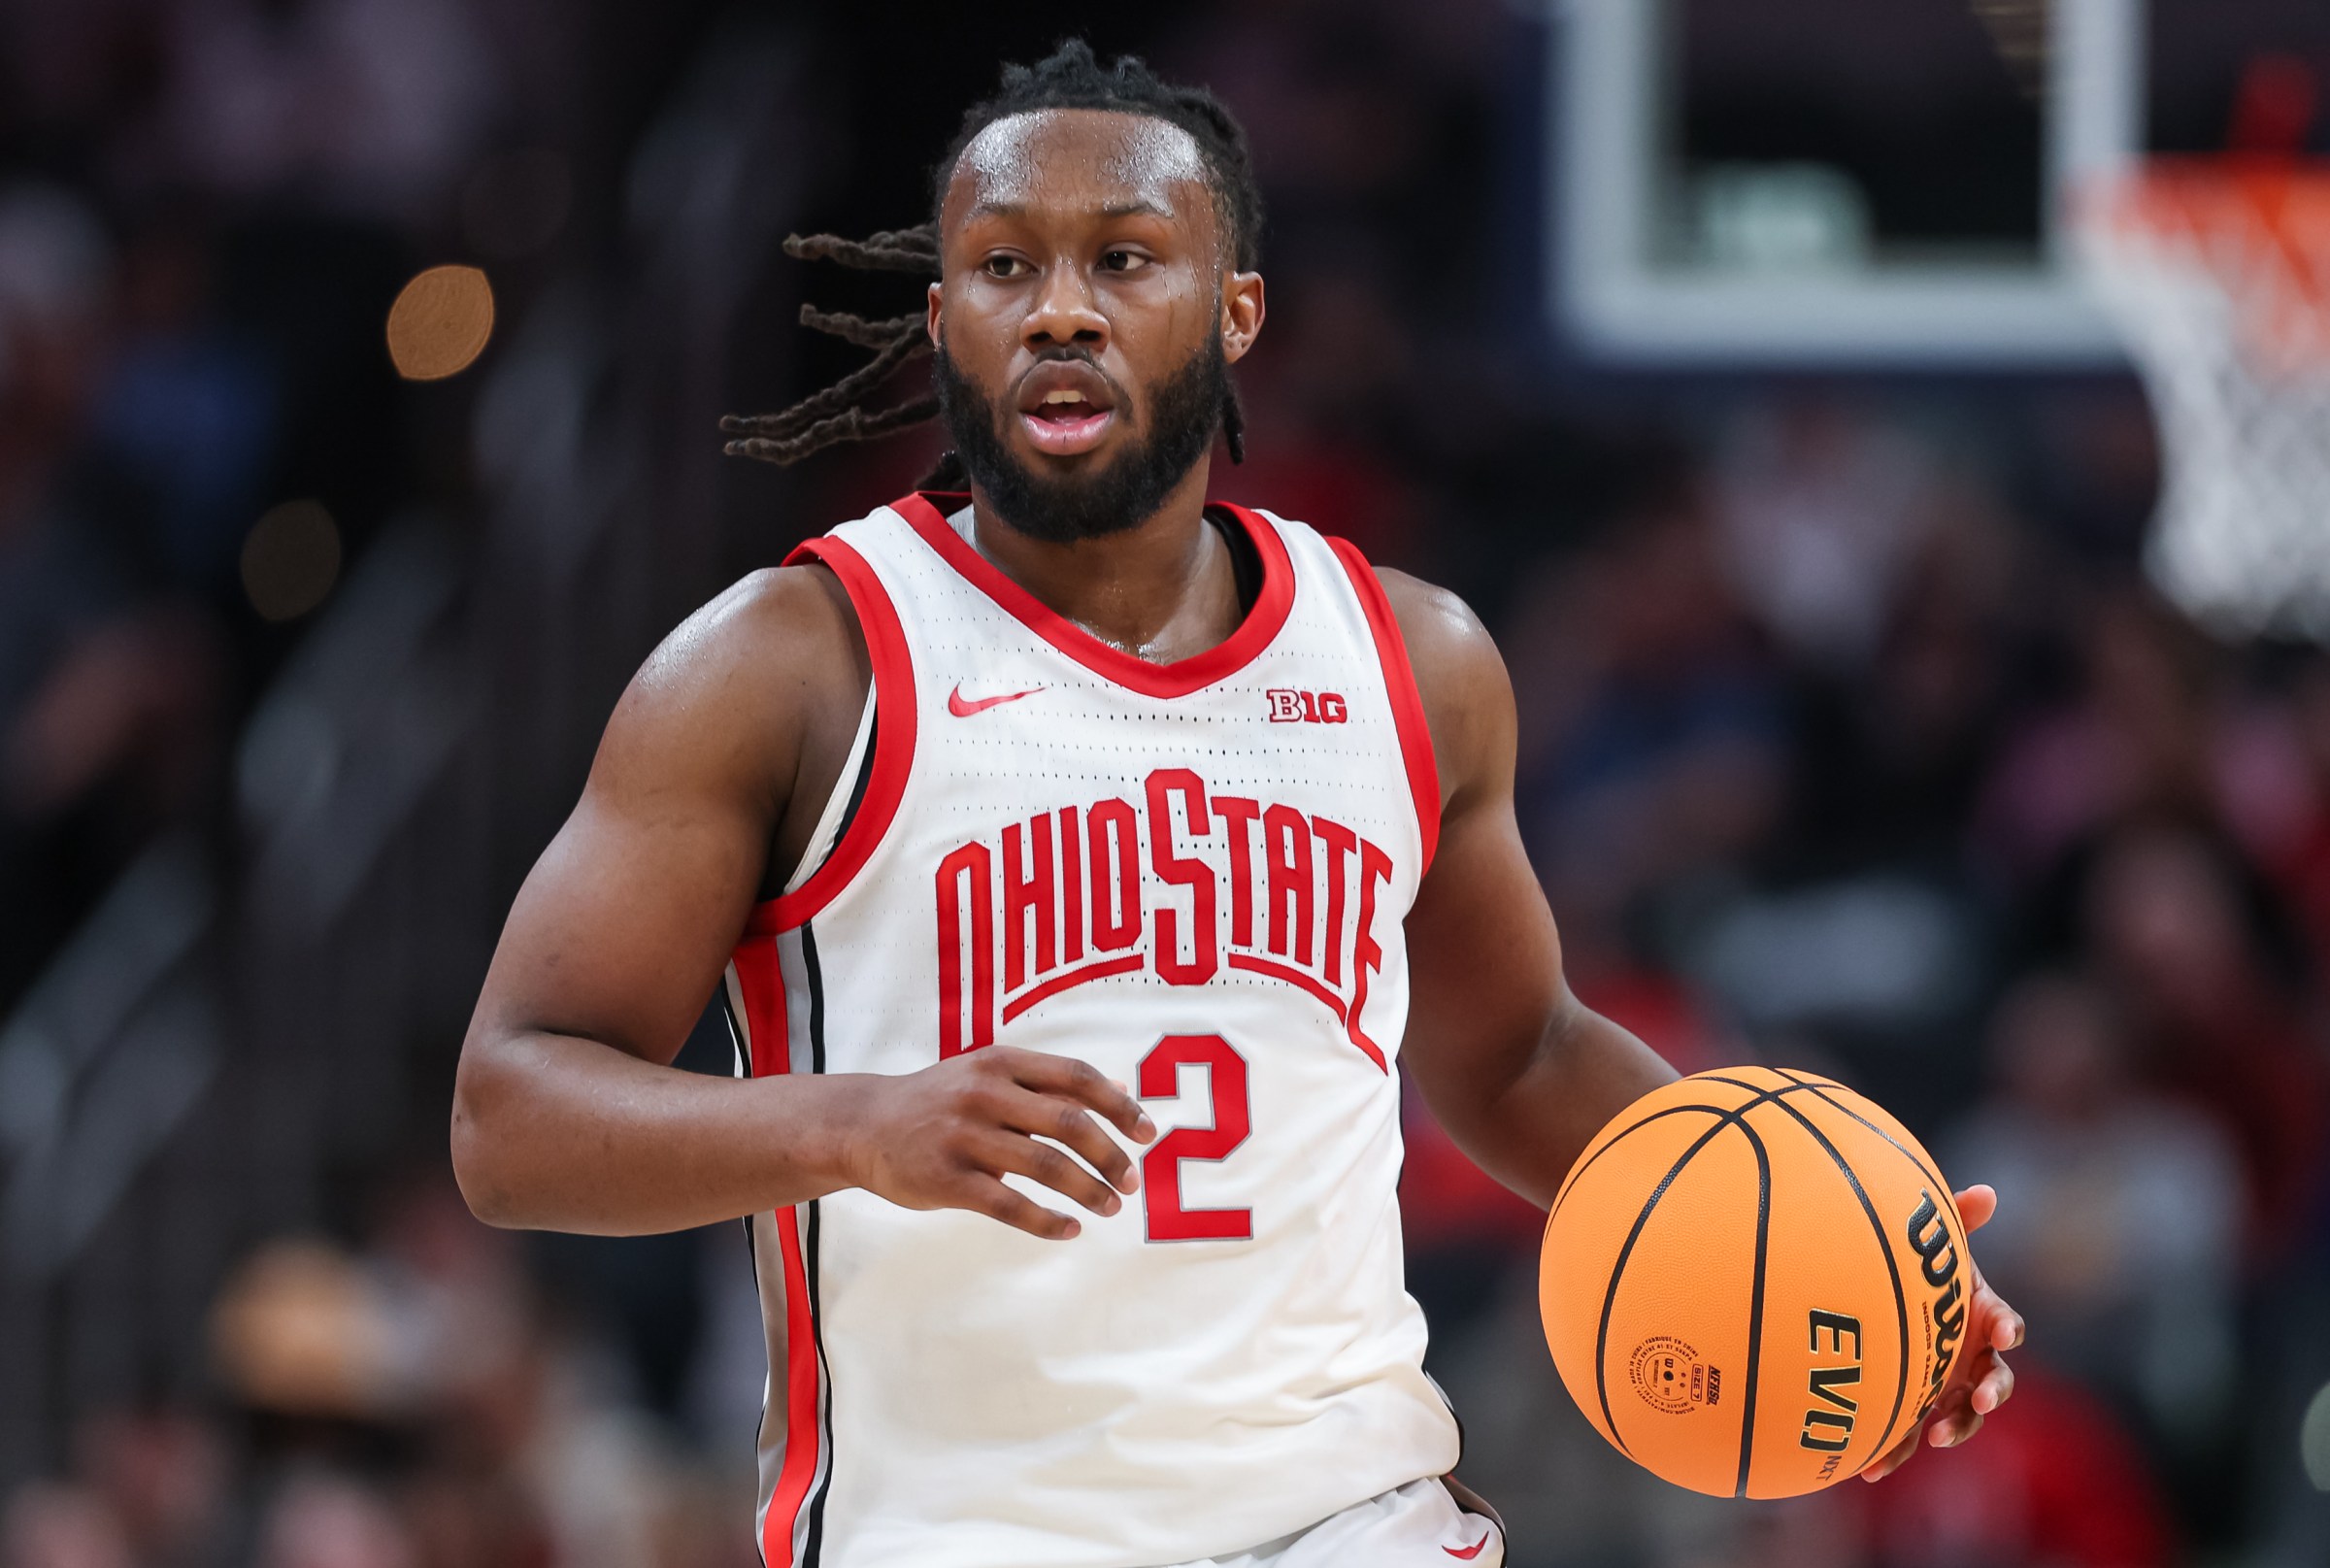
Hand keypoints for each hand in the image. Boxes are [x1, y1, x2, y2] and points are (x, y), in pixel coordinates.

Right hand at [836, 1047, 1156, 1239]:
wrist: (862, 1125)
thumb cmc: (940, 1100)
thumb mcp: (992, 1075)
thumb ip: (1051, 1083)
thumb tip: (1122, 1090)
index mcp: (1001, 1062)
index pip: (1076, 1076)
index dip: (1119, 1106)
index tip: (1148, 1133)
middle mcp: (985, 1093)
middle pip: (1069, 1121)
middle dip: (1110, 1155)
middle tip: (1131, 1181)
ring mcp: (963, 1136)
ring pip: (1045, 1166)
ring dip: (1088, 1190)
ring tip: (1111, 1208)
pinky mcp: (945, 1178)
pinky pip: (1008, 1205)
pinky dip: (1046, 1220)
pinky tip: (1070, 1229)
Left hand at [1861, 1183, 2024, 1481]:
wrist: (1870, 1300)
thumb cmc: (1910, 1266)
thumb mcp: (1931, 1242)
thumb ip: (1955, 1219)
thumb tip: (1986, 1191)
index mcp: (1979, 1316)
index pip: (2007, 1324)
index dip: (2009, 1327)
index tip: (2003, 1331)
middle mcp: (1969, 1356)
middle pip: (1994, 1381)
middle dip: (1991, 1391)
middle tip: (1980, 1399)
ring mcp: (1943, 1386)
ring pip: (1960, 1415)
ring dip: (1956, 1426)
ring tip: (1937, 1437)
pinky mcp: (1912, 1408)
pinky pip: (1908, 1434)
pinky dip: (1895, 1450)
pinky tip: (1871, 1468)